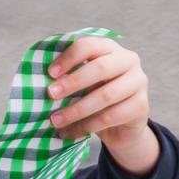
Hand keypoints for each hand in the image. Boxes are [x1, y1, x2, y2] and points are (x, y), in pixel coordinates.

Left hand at [47, 36, 158, 176]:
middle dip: (72, 82)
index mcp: (110, 49)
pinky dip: (85, 126)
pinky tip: (68, 133)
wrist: (121, 126)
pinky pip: (109, 117)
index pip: (90, 45)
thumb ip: (68, 77)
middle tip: (50, 95)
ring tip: (55, 120)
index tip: (50, 73)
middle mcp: (129, 61)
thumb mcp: (82, 85)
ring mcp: (138, 83)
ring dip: (76, 110)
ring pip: (105, 95)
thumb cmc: (94, 99)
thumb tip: (37, 81)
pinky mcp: (141, 106)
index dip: (69, 57)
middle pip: (100, 68)